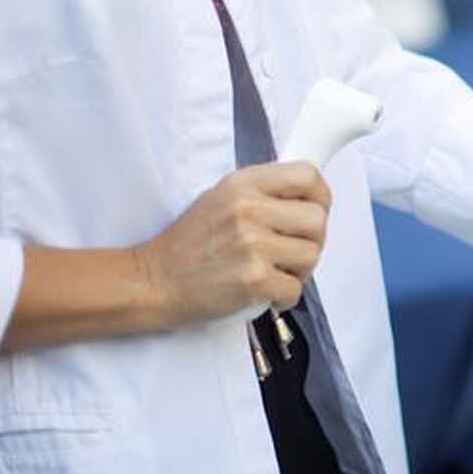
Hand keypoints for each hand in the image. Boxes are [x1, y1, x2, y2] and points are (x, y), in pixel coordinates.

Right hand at [135, 163, 331, 326]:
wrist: (152, 281)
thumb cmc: (189, 244)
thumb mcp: (222, 199)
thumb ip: (263, 193)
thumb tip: (309, 197)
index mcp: (243, 183)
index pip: (307, 175)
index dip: (320, 197)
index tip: (314, 212)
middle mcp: (249, 209)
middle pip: (318, 219)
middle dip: (312, 240)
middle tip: (291, 252)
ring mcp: (252, 244)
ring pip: (312, 255)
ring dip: (299, 271)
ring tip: (273, 272)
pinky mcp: (254, 279)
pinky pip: (296, 289)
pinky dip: (284, 297)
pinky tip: (264, 293)